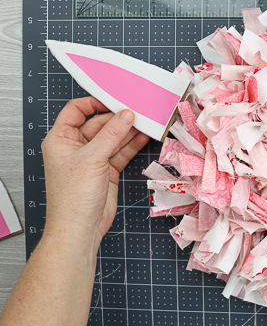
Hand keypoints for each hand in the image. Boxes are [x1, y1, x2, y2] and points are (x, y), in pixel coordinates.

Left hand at [41, 97, 149, 254]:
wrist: (81, 228)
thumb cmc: (73, 197)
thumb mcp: (92, 158)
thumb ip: (111, 134)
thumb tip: (126, 115)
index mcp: (61, 140)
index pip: (76, 110)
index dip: (94, 102)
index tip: (114, 98)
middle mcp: (76, 147)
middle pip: (99, 124)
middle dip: (118, 118)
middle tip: (139, 110)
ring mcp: (93, 159)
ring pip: (113, 138)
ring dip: (129, 130)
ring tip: (147, 121)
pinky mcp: (107, 170)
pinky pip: (121, 151)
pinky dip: (133, 144)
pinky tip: (145, 136)